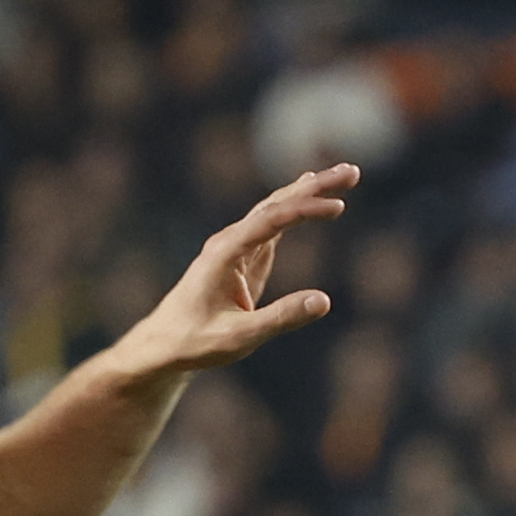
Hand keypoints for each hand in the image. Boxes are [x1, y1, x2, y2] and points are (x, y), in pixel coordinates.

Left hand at [123, 164, 356, 376]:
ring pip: (276, 209)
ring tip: (344, 177)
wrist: (164, 344)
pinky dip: (295, 208)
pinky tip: (308, 195)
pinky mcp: (243, 258)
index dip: (306, 210)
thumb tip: (324, 301)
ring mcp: (236, 246)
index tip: (340, 207)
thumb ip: (281, 318)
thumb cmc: (196, 341)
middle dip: (315, 187)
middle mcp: (230, 241)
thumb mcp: (240, 337)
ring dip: (309, 193)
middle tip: (352, 171)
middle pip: (277, 203)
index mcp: (225, 252)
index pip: (272, 220)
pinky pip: (273, 225)